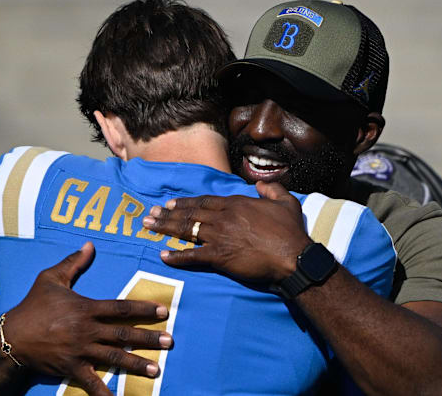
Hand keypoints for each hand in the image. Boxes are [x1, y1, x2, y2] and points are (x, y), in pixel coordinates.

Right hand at [2, 242, 172, 395]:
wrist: (11, 337)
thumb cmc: (32, 306)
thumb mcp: (50, 278)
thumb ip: (73, 263)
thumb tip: (90, 245)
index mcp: (86, 308)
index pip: (122, 308)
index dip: (144, 309)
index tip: (164, 311)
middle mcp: (87, 330)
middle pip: (124, 334)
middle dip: (148, 338)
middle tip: (170, 341)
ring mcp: (81, 351)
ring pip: (114, 358)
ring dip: (136, 364)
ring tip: (156, 369)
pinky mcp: (72, 368)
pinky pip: (91, 382)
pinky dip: (104, 393)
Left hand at [142, 181, 311, 282]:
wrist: (292, 257)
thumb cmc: (290, 231)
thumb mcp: (286, 202)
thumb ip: (271, 189)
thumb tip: (259, 184)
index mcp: (236, 204)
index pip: (204, 201)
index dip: (185, 202)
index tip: (170, 203)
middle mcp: (224, 217)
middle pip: (190, 213)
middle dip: (168, 213)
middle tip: (151, 214)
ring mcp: (220, 236)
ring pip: (187, 230)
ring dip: (166, 228)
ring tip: (149, 227)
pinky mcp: (220, 256)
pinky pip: (193, 255)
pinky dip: (177, 256)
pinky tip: (163, 256)